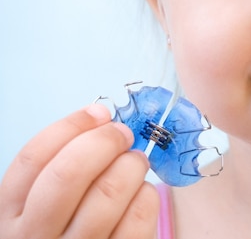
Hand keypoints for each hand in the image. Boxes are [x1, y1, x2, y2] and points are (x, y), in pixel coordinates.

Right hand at [0, 104, 158, 238]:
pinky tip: (141, 192)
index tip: (99, 113)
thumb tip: (101, 119)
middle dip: (103, 142)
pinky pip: (138, 218)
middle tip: (123, 135)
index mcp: (12, 216)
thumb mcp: (43, 206)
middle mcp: (36, 238)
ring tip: (135, 162)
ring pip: (108, 193)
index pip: (33, 159)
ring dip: (131, 165)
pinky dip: (146, 195)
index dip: (71, 126)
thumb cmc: (65, 233)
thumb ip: (61, 169)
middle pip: (68, 174)